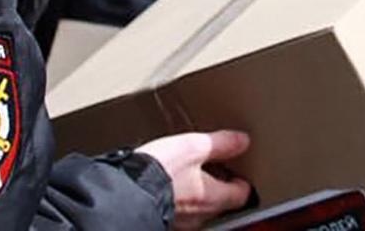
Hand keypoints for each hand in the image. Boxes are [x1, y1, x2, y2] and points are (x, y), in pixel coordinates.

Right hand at [137, 130, 251, 229]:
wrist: (119, 191)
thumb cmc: (157, 172)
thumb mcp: (193, 147)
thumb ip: (220, 144)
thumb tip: (242, 141)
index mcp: (213, 198)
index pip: (241, 195)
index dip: (244, 180)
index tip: (242, 169)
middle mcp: (199, 216)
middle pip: (220, 203)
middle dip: (219, 186)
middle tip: (217, 167)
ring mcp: (179, 223)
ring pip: (197, 209)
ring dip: (196, 192)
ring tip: (189, 173)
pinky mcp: (159, 221)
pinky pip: (177, 212)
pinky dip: (177, 199)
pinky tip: (167, 184)